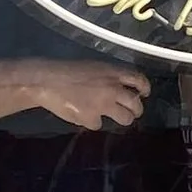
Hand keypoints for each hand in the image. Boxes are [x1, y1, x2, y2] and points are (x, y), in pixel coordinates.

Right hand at [21, 56, 151, 131]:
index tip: (144, 93)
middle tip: (131, 112)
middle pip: (135, 104)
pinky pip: (99, 124)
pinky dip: (92, 121)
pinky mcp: (91, 118)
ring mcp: (103, 105)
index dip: (144, 88)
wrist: (47, 81)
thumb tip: (120, 89)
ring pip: (124, 119)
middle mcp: (113, 89)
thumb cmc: (66, 71)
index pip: (139, 80)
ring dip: (121, 119)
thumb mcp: (93, 67)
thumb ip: (108, 77)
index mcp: (113, 72)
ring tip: (113, 117)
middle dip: (136, 110)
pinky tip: (83, 114)